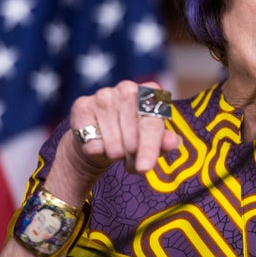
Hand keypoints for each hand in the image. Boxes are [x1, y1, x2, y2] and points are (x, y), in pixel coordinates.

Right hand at [63, 80, 179, 178]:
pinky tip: (100, 142)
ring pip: (113, 142)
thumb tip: (173, 142)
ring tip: (118, 152)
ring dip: (116, 155)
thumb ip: (164, 141)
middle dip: (134, 155)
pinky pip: (92, 142)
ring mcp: (103, 95)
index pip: (152, 124)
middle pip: (133, 135)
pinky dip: (97, 150)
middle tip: (134, 160)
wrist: (101, 139)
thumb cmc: (134, 137)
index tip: (144, 168)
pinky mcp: (82, 105)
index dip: (149, 148)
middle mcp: (128, 88)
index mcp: (151, 92)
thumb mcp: (153, 140)